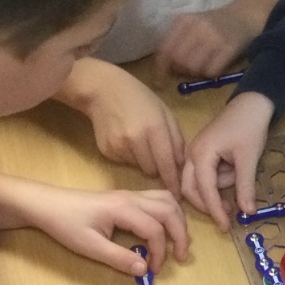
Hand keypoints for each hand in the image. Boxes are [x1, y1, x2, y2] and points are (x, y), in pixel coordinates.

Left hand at [21, 183, 189, 275]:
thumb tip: (145, 270)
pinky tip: (163, 228)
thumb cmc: (65, 224)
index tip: (153, 270)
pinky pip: (157, 198)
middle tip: (181, 257)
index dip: (160, 252)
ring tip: (177, 242)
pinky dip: (168, 212)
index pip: (155, 229)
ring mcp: (129, 194)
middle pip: (170, 210)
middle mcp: (132, 197)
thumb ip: (119, 258)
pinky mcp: (125, 196)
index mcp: (124, 209)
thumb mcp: (90, 247)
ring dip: (177, 220)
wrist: (46, 204)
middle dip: (180, 234)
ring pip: (166, 200)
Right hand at [60, 59, 184, 194]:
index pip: (167, 164)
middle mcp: (136, 140)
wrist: (103, 90)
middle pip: (152, 171)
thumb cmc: (140, 99)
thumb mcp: (165, 112)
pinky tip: (125, 139)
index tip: (178, 195)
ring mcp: (119, 147)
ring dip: (143, 161)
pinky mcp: (107, 151)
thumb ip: (175, 139)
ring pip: (138, 168)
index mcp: (155, 128)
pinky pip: (124, 163)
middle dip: (157, 167)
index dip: (173, 181)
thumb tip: (180, 166)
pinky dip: (128, 156)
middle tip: (156, 153)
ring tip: (139, 141)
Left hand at [154, 9, 257, 79]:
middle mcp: (197, 27)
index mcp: (183, 21)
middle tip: (189, 71)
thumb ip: (178, 43)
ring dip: (196, 73)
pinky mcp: (229, 47)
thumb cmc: (215, 24)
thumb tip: (166, 71)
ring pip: (193, 68)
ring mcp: (214, 37)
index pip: (164, 50)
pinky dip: (211, 74)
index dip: (160, 69)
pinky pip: (211, 71)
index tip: (159, 83)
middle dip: (181, 71)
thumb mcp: (193, 26)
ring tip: (204, 66)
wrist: (245, 15)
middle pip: (178, 61)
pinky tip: (216, 66)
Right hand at [180, 92, 274, 230]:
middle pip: (191, 190)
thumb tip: (247, 213)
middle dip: (209, 203)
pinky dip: (220, 179)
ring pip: (199, 183)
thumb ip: (245, 187)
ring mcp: (196, 153)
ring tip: (240, 176)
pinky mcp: (203, 153)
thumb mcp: (249, 159)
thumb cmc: (250, 127)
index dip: (215, 210)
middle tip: (229, 214)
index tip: (226, 227)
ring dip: (218, 188)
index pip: (204, 190)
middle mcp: (192, 155)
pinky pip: (206, 174)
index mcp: (200, 154)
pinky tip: (235, 170)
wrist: (252, 103)